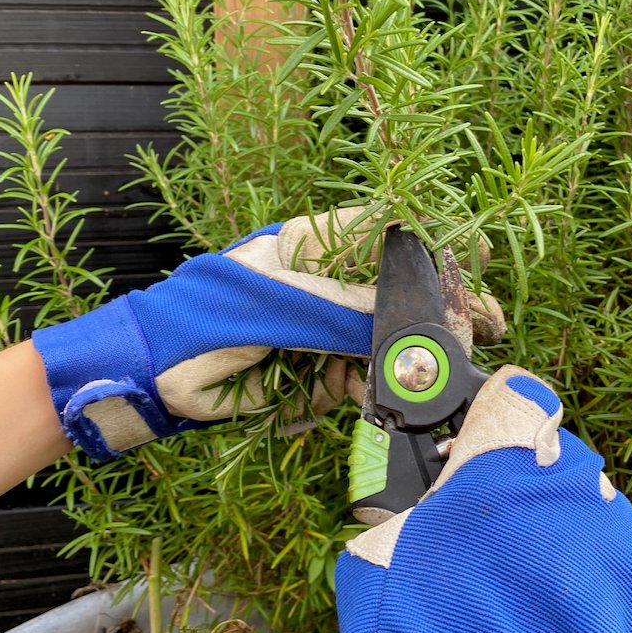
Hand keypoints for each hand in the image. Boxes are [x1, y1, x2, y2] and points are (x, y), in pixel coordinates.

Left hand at [32, 211, 503, 461]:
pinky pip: (358, 378)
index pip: (382, 232)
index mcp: (311, 244)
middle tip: (483, 326)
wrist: (148, 380)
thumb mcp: (276, 307)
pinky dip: (374, 391)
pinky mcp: (313, 373)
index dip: (430, 240)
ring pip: (382, 340)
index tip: (472, 254)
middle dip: (437, 309)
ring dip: (409, 359)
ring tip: (440, 375)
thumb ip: (343, 310)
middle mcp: (322, 284)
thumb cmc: (199, 320)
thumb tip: (410, 314)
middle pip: (394, 291)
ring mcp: (319, 330)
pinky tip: (386, 400)